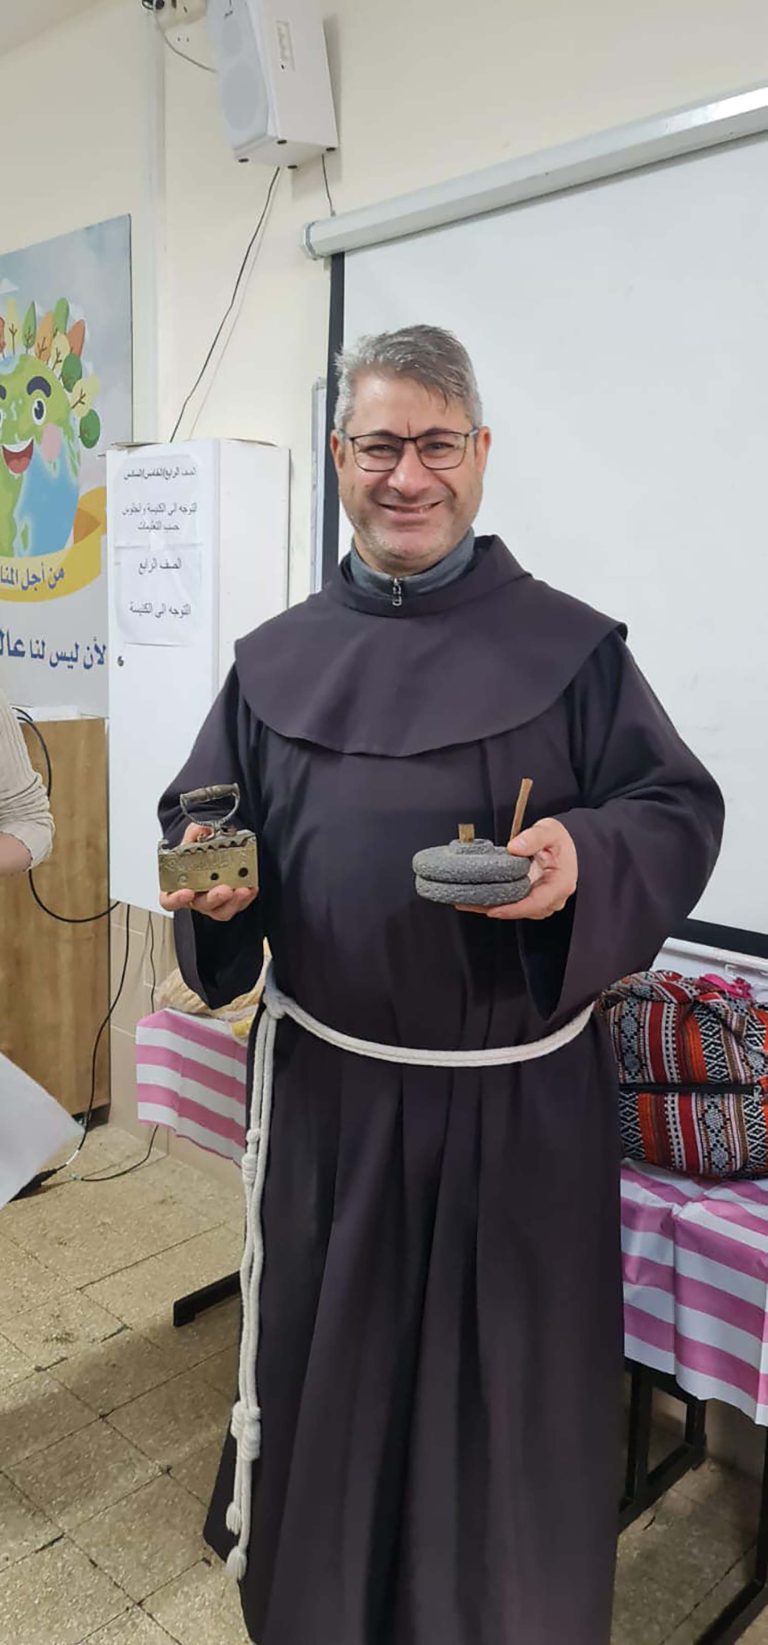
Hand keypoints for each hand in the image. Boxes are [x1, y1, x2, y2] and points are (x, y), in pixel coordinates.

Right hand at [159, 823, 257, 921]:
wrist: (215, 847)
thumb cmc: (199, 846)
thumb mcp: (194, 834)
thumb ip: (196, 832)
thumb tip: (203, 830)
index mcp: (178, 885)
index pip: (169, 900)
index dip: (176, 899)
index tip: (187, 892)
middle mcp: (195, 896)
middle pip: (201, 905)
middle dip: (214, 898)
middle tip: (224, 889)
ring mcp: (213, 901)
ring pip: (221, 911)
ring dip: (233, 902)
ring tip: (243, 889)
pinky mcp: (230, 901)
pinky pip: (238, 904)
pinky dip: (246, 897)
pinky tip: (251, 886)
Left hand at [455, 817, 577, 921]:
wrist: (566, 845)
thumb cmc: (559, 840)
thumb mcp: (550, 831)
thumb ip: (534, 837)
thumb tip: (516, 847)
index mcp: (561, 884)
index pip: (537, 903)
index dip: (514, 909)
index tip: (493, 909)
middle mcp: (552, 898)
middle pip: (523, 911)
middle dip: (496, 909)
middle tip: (469, 902)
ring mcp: (542, 901)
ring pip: (516, 910)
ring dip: (493, 907)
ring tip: (467, 901)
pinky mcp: (531, 899)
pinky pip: (513, 905)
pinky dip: (495, 903)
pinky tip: (476, 900)